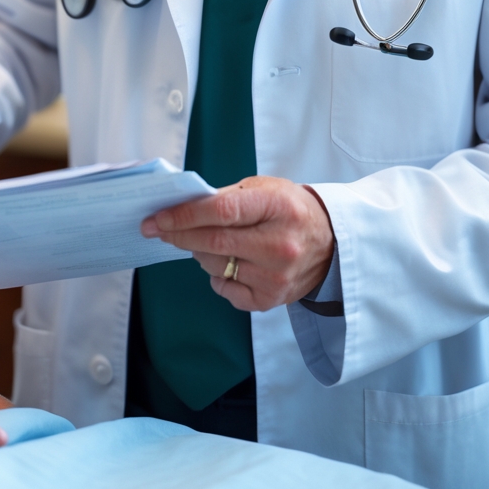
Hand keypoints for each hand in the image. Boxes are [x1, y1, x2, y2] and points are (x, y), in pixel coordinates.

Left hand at [140, 177, 335, 312]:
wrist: (332, 243)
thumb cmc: (290, 210)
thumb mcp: (265, 189)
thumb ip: (227, 197)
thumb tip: (181, 207)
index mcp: (279, 208)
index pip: (221, 211)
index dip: (184, 215)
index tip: (157, 218)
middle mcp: (280, 245)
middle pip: (214, 242)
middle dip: (178, 235)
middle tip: (156, 229)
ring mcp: (277, 276)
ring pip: (216, 266)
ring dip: (198, 252)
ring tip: (203, 242)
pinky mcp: (272, 299)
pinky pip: (226, 289)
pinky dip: (218, 276)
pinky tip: (229, 264)